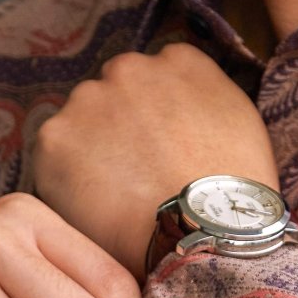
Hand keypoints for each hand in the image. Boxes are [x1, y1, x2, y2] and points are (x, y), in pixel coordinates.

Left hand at [31, 43, 279, 280]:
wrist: (208, 235)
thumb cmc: (236, 197)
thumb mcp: (244, 128)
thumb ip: (208, 103)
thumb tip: (186, 114)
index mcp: (180, 62)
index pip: (158, 79)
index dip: (158, 120)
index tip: (163, 152)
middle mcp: (129, 68)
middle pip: (113, 98)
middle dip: (120, 133)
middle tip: (138, 182)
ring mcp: (87, 100)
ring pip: (80, 128)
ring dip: (91, 157)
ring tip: (117, 203)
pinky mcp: (54, 140)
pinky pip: (54, 163)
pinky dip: (68, 187)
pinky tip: (97, 214)